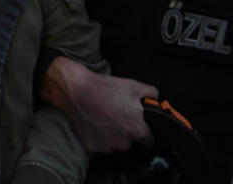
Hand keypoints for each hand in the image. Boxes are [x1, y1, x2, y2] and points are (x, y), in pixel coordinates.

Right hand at [41, 56, 156, 152]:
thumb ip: (151, 95)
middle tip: (117, 116)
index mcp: (137, 130)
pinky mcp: (92, 148)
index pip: (149, 140)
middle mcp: (124, 144)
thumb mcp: (133, 85)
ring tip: (103, 118)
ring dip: (112, 136)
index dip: (144, 131)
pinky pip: (99, 145)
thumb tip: (156, 100)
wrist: (76, 90)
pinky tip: (93, 123)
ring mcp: (107, 147)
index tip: (137, 124)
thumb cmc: (106, 88)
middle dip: (126, 132)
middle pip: (130, 142)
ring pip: (115, 145)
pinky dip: (97, 137)